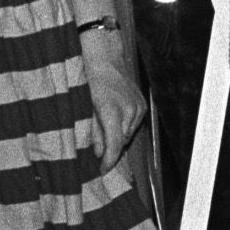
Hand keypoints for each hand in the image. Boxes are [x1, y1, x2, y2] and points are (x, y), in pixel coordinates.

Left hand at [83, 34, 148, 168]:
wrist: (106, 59)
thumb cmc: (90, 82)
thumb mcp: (87, 109)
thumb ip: (94, 132)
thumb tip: (99, 152)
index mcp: (112, 113)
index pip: (114, 146)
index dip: (109, 161)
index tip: (102, 171)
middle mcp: (129, 112)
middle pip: (122, 141)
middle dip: (111, 150)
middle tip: (99, 156)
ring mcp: (138, 108)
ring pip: (129, 133)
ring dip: (118, 138)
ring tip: (105, 137)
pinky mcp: (142, 105)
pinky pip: (134, 124)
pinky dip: (124, 128)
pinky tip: (115, 124)